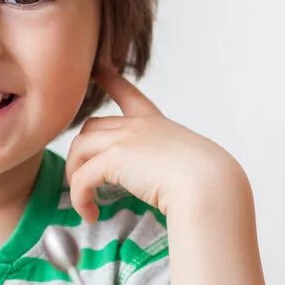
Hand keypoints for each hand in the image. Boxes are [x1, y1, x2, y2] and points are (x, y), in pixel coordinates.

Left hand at [65, 66, 247, 222]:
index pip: (129, 95)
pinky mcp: (113, 159)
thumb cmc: (208, 182)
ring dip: (74, 175)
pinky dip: (79, 198)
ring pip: (79, 149)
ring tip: (84, 200)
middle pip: (90, 128)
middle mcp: (137, 126)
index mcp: (156, 123)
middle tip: (84, 180)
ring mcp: (124, 139)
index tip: (98, 69)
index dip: (110, 80)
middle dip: (80, 153)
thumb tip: (164, 185)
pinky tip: (90, 214)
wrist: (209, 185)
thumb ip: (170, 164)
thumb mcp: (189, 163)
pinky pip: (81, 178)